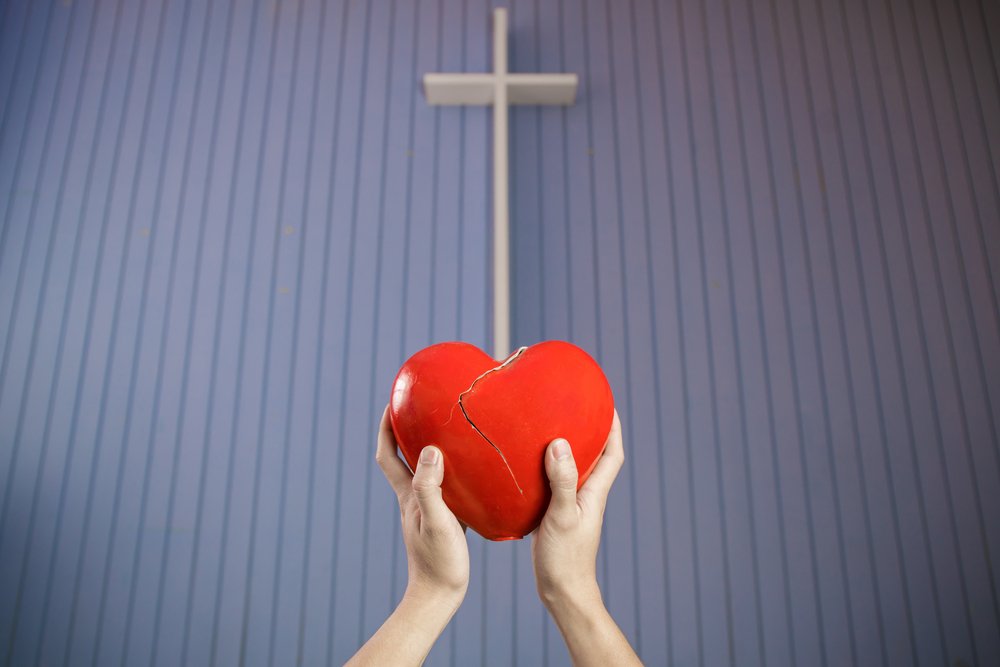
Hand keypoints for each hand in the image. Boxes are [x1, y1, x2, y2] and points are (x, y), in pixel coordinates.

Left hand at [347, 405, 469, 664]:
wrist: (439, 596)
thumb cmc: (438, 562)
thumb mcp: (437, 521)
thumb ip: (430, 487)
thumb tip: (430, 449)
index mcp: (407, 495)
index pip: (387, 454)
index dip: (385, 427)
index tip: (393, 402)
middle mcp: (413, 498)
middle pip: (402, 457)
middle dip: (406, 430)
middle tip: (421, 407)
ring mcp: (426, 509)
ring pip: (423, 470)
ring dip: (428, 448)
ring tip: (447, 428)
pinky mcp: (442, 518)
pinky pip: (444, 485)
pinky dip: (450, 470)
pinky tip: (469, 469)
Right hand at [531, 408, 622, 606]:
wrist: (561, 591)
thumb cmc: (566, 558)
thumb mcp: (562, 516)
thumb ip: (562, 481)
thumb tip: (561, 443)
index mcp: (595, 492)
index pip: (613, 453)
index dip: (613, 426)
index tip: (604, 402)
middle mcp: (587, 494)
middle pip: (594, 455)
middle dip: (588, 430)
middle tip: (572, 406)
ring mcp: (572, 505)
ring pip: (573, 468)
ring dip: (566, 447)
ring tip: (548, 426)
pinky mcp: (556, 514)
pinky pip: (554, 482)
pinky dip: (546, 468)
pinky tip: (526, 463)